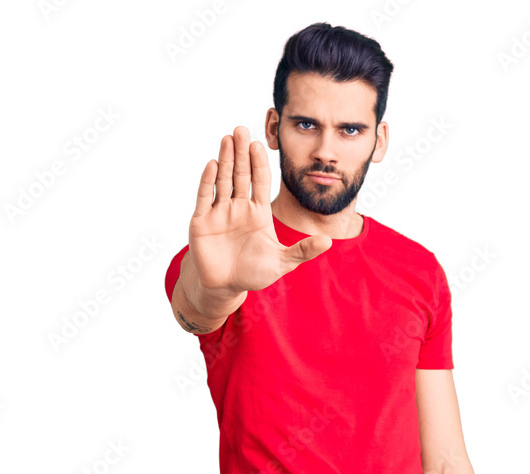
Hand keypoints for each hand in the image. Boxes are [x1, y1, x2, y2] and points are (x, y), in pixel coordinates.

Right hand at [188, 126, 331, 294]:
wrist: (226, 287)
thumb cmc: (253, 273)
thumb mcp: (282, 262)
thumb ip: (303, 251)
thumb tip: (328, 241)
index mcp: (258, 213)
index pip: (259, 181)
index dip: (259, 163)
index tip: (260, 144)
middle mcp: (238, 208)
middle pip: (240, 175)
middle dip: (241, 153)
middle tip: (241, 130)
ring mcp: (219, 213)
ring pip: (223, 180)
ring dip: (225, 160)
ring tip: (227, 139)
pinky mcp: (202, 222)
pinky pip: (205, 197)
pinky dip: (208, 181)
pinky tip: (213, 164)